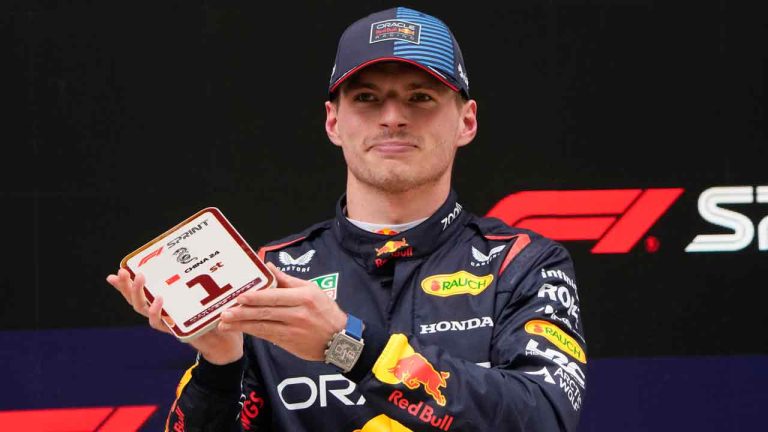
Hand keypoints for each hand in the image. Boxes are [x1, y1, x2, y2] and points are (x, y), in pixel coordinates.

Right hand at [106, 268, 243, 364]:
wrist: (225, 339)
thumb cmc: (214, 315)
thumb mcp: (205, 295)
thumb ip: (199, 283)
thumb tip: (199, 259)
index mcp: (164, 304)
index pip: (140, 293)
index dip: (126, 285)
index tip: (115, 272)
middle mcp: (161, 313)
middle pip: (136, 300)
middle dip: (127, 286)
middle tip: (122, 272)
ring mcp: (166, 322)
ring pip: (143, 309)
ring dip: (138, 293)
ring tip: (139, 278)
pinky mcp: (175, 330)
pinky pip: (159, 323)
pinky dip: (156, 311)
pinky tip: (158, 298)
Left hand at [218, 262, 347, 360]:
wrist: (340, 339)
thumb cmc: (325, 311)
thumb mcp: (312, 290)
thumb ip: (288, 280)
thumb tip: (268, 268)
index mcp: (304, 297)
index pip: (276, 296)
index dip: (257, 297)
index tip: (240, 297)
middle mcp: (298, 314)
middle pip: (267, 312)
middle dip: (243, 312)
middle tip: (225, 312)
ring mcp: (293, 330)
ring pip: (264, 326)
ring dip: (242, 325)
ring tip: (224, 323)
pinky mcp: (289, 342)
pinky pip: (267, 336)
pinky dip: (252, 332)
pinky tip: (240, 329)